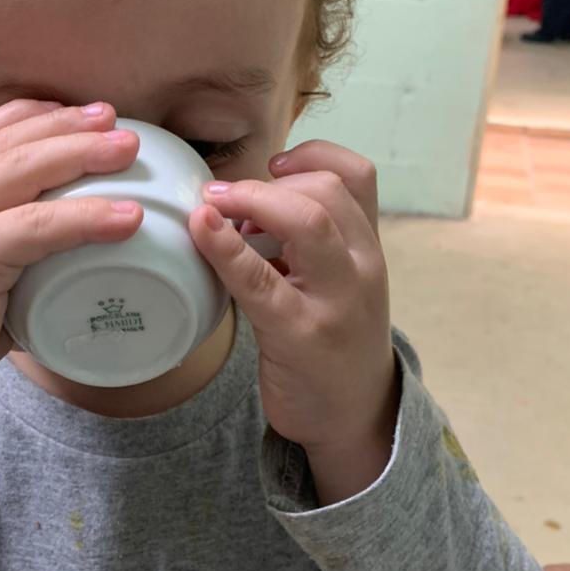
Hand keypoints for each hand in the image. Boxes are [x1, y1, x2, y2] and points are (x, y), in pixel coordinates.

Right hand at [0, 100, 141, 413]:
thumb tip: (76, 252)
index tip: (84, 111)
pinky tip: (125, 217)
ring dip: (81, 154)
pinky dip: (84, 217)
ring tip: (129, 149)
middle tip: (120, 120)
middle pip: (13, 143)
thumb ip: (12, 250)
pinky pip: (34, 227)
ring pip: (23, 170)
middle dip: (70, 125)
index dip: (37, 114)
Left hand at [189, 140, 397, 504]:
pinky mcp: (299, 334)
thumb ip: (308, 242)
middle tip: (220, 194)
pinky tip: (201, 229)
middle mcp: (362, 267)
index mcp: (368, 248)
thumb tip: (241, 203)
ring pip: (307, 221)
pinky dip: (225, 247)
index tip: (272, 166)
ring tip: (211, 209)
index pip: (356, 176)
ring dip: (250, 201)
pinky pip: (260, 279)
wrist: (353, 414)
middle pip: (326, 191)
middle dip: (265, 183)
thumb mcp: (338, 282)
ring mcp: (336, 300)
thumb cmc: (333, 341)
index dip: (311, 156)